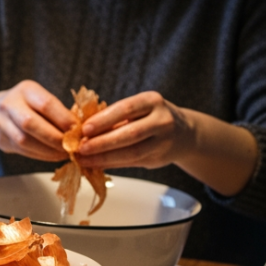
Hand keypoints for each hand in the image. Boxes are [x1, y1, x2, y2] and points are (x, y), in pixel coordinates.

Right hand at [0, 80, 74, 160]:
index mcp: (26, 90)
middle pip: (30, 123)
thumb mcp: (41, 99)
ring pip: (24, 140)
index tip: (79, 130)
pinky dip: (41, 155)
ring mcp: (1, 122)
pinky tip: (53, 156)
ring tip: (65, 153)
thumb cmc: (29, 105)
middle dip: (54, 138)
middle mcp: (9, 104)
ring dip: (48, 150)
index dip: (63, 119)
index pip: (45, 104)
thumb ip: (57, 111)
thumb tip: (80, 130)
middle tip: (72, 146)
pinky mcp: (0, 139)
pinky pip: (22, 150)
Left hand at [76, 91, 257, 195]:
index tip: (84, 129)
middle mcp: (162, 119)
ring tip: (84, 159)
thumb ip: (115, 118)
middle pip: (130, 133)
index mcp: (152, 101)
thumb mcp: (138, 109)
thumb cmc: (150, 118)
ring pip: (132, 152)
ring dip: (105, 157)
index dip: (104, 120)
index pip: (126, 109)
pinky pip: (132, 162)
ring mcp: (164, 140)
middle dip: (102, 143)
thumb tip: (82, 130)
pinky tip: (97, 164)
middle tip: (81, 148)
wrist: (184, 133)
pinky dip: (112, 164)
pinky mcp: (160, 157)